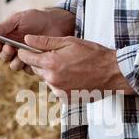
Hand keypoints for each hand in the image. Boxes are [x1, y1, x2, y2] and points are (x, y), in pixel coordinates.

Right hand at [0, 7, 75, 71]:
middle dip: (4, 53)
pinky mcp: (35, 63)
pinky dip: (28, 64)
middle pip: (1, 57)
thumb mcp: (17, 19)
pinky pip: (28, 69)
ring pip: (13, 65)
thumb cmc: (36, 18)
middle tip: (10, 47)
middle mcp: (13, 48)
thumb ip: (3, 27)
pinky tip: (33, 57)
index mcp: (5, 37)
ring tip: (21, 53)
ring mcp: (24, 57)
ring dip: (15, 60)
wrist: (57, 23)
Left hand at [14, 34, 133, 94]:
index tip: (30, 48)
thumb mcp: (68, 42)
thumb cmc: (92, 54)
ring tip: (68, 65)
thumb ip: (45, 41)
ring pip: (45, 78)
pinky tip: (72, 76)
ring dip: (51, 72)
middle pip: (35, 68)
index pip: (26, 58)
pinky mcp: (65, 98)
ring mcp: (58, 91)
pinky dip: (59, 81)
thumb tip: (26, 39)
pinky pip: (55, 87)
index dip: (26, 51)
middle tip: (57, 55)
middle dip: (41, 61)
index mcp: (51, 63)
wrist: (112, 72)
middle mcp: (52, 79)